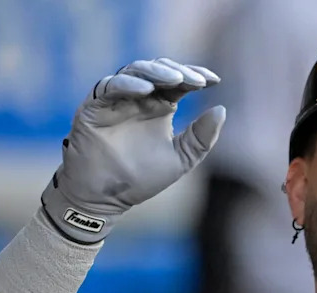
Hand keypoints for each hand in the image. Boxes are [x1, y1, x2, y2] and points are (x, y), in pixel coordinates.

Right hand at [42, 58, 225, 242]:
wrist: (106, 198)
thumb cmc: (141, 179)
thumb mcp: (181, 158)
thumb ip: (201, 137)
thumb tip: (222, 109)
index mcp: (160, 106)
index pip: (179, 82)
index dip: (196, 76)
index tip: (215, 81)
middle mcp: (139, 98)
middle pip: (159, 71)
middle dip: (180, 72)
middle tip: (198, 80)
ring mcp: (117, 99)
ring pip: (136, 72)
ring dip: (157, 72)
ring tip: (176, 79)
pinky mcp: (95, 105)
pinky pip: (110, 86)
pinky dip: (128, 84)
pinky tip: (146, 90)